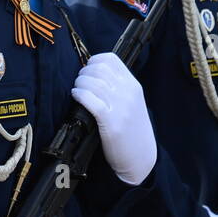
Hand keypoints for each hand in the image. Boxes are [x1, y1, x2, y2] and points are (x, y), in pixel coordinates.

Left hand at [71, 52, 156, 184]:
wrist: (141, 156)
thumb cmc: (131, 130)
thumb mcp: (131, 102)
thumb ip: (118, 87)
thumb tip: (93, 73)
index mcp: (133, 85)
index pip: (111, 59)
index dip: (94, 61)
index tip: (87, 69)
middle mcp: (128, 93)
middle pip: (100, 69)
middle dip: (84, 72)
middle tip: (80, 82)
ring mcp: (121, 107)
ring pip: (93, 83)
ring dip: (80, 84)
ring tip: (77, 90)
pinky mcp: (111, 122)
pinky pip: (91, 100)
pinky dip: (80, 95)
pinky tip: (76, 97)